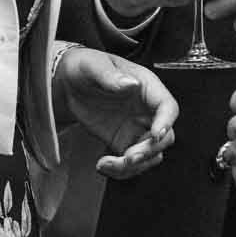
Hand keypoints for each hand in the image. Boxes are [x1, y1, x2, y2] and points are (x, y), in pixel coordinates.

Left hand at [56, 46, 177, 178]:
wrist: (67, 84)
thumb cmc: (85, 67)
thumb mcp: (94, 65)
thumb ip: (111, 75)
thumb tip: (130, 84)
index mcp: (146, 87)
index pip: (167, 106)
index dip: (166, 122)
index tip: (156, 135)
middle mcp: (146, 110)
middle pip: (165, 137)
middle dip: (149, 151)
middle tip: (128, 157)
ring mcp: (136, 128)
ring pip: (150, 155)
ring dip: (134, 166)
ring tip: (108, 164)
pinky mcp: (123, 142)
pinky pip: (131, 163)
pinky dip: (120, 170)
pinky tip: (102, 165)